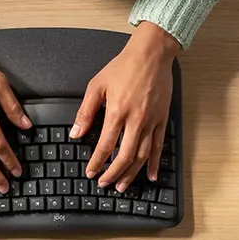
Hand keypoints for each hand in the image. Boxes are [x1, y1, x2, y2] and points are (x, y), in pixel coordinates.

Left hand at [71, 22, 178, 191]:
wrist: (152, 54)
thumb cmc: (124, 66)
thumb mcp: (97, 85)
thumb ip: (86, 111)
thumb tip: (76, 132)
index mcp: (118, 111)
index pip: (105, 145)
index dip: (97, 162)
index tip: (91, 172)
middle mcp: (136, 119)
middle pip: (124, 156)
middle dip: (113, 174)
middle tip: (104, 183)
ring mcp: (151, 121)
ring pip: (142, 155)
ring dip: (131, 173)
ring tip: (122, 185)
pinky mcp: (162, 119)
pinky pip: (159, 146)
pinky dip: (154, 163)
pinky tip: (149, 175)